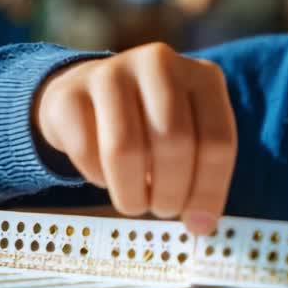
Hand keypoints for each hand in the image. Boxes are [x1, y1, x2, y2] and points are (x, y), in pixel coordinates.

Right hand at [33, 43, 235, 233]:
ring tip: (136, 202)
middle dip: (170, 191)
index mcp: (204, 76)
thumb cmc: (149, 123)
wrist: (87, 93)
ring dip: (132, 192)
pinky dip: (96, 177)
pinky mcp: (70, 91)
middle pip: (174, 143)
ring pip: (126, 149)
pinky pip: (85, 150)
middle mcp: (161, 64)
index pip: (218, 141)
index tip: (199, 223)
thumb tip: (201, 224)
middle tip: (163, 210)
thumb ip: (201, 172)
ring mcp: (112, 72)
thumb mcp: (189, 135)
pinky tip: (104, 174)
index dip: (209, 190)